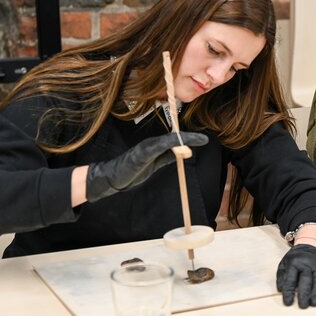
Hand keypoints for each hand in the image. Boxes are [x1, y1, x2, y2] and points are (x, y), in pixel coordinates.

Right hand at [86, 132, 207, 201]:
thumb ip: (166, 157)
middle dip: (190, 137)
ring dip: (183, 140)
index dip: (190, 139)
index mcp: (156, 146)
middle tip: (204, 139)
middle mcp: (152, 143)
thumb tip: (182, 153)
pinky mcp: (141, 153)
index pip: (175, 140)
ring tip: (197, 140)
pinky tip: (178, 143)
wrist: (110, 177)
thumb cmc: (131, 171)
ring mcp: (146, 147)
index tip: (204, 140)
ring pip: (168, 140)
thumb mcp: (154, 164)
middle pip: (174, 138)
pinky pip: (157, 147)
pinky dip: (169, 144)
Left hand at [276, 244, 315, 308]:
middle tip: (303, 306)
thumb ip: (282, 277)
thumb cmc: (295, 259)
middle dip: (304, 293)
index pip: (291, 279)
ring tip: (314, 303)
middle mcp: (307, 264)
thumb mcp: (284, 264)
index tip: (288, 302)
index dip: (289, 291)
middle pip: (306, 280)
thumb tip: (281, 290)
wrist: (310, 245)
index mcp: (294, 263)